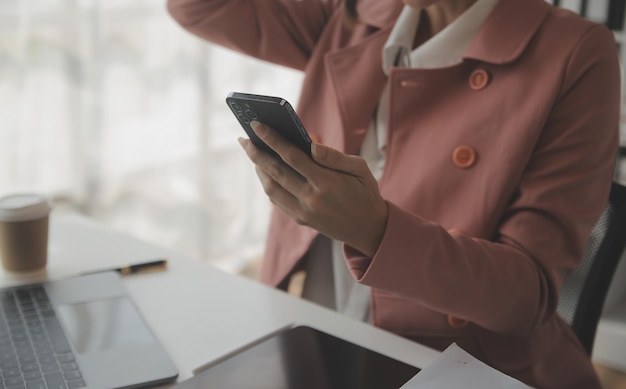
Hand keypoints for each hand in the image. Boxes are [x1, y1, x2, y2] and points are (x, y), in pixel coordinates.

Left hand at [238, 121, 387, 256]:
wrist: (368, 228)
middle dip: (256, 153)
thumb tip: (311, 144)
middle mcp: (312, 199)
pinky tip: (265, 171)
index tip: (257, 125)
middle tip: (244, 138)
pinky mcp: (300, 219)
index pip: (293, 157)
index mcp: (327, 183)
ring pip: (271, 188)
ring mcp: (304, 212)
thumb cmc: (365, 192)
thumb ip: (334, 156)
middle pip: (275, 172)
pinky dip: (267, 183)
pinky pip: (277, 200)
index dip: (273, 140)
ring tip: (253, 152)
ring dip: (258, 169)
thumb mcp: (360, 169)